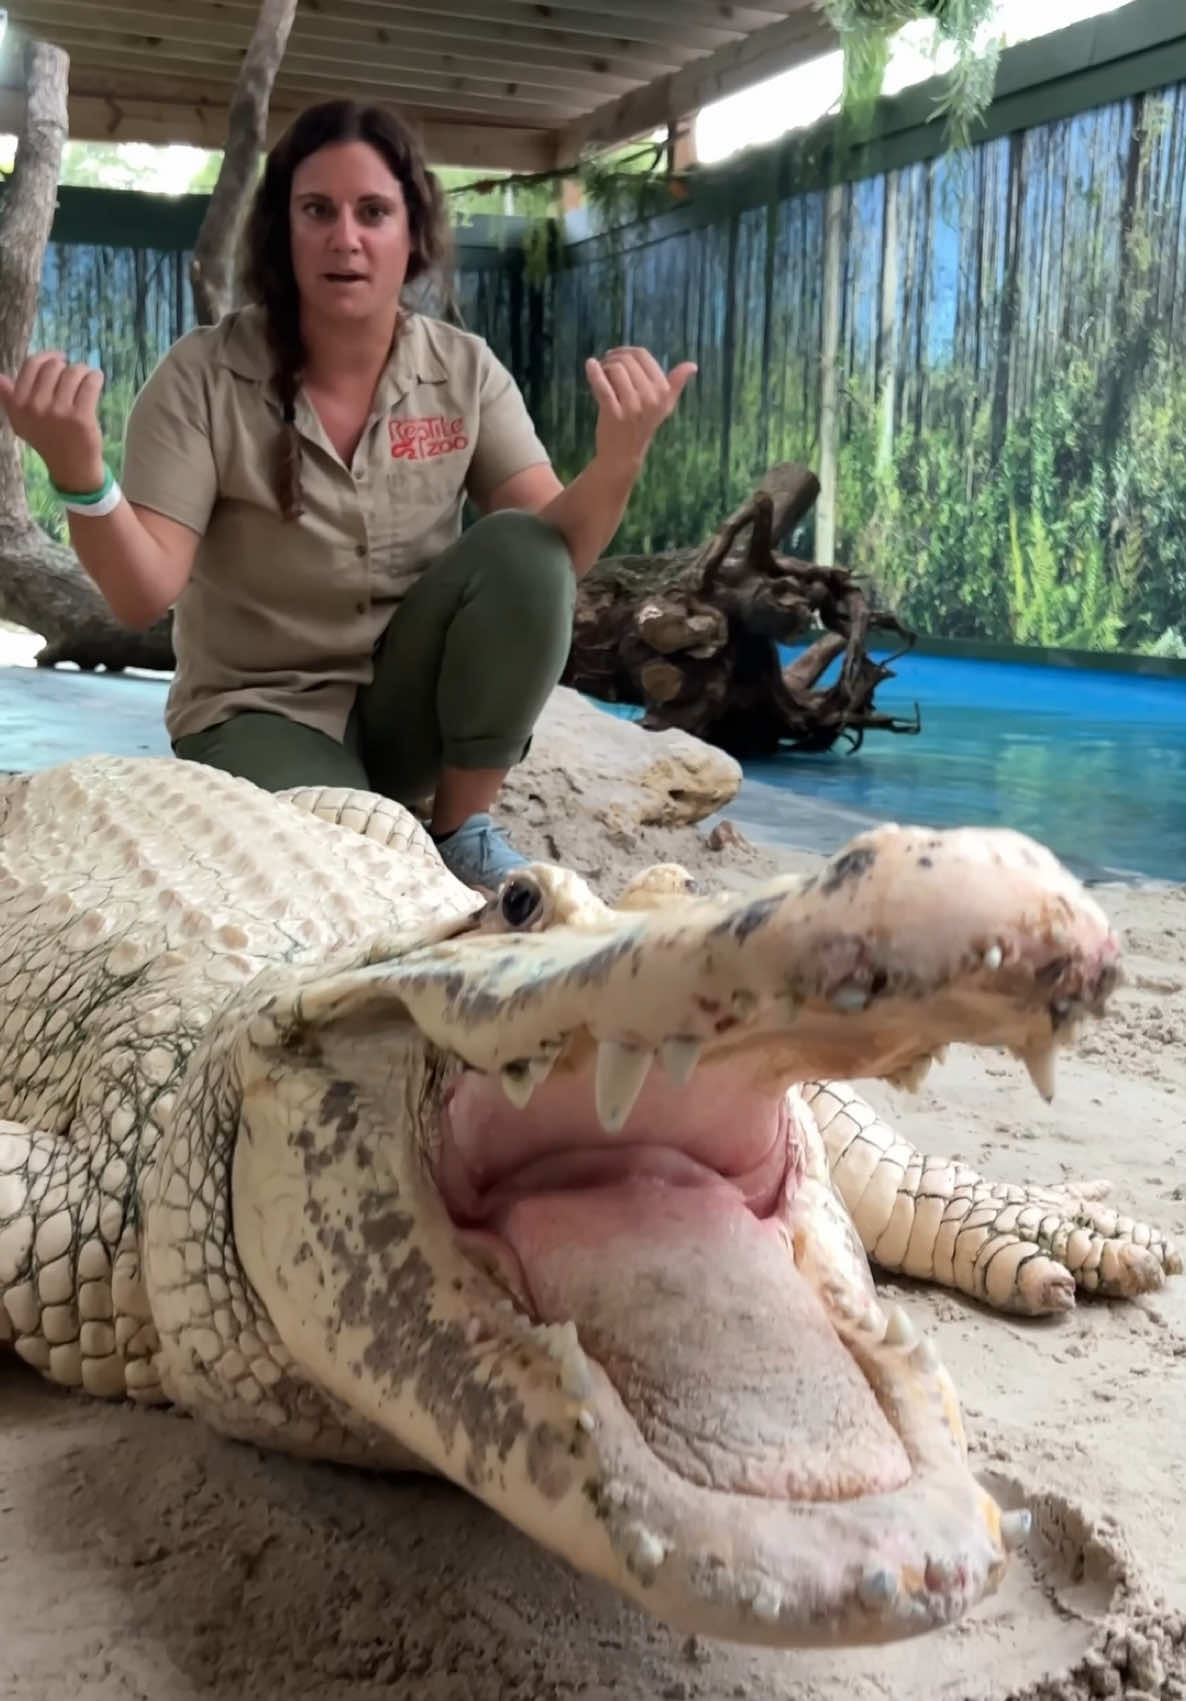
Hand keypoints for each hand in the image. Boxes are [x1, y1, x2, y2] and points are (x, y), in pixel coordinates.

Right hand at [0, 351, 106, 492]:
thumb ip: (9, 398)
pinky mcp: (81, 417)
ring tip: (86, 379)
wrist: (71, 467)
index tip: (60, 359)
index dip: (48, 357)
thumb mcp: (21, 421)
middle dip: (67, 367)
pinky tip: (96, 379)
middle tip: (74, 377)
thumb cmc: (47, 439)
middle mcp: (35, 407)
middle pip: (54, 367)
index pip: (31, 365)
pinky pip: (90, 383)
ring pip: (73, 372)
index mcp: (18, 404)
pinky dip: (95, 377)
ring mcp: (58, 412)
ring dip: (83, 371)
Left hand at [584, 346, 695, 474]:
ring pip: (615, 369)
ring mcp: (631, 406)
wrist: (624, 455)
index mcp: (663, 391)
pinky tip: (590, 365)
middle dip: (614, 357)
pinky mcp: (613, 413)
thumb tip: (693, 366)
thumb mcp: (664, 406)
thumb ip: (676, 384)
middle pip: (627, 360)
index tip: (617, 356)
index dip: (627, 351)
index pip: (642, 356)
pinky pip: (602, 385)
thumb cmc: (642, 426)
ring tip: (601, 373)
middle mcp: (650, 398)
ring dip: (604, 367)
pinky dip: (593, 372)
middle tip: (606, 366)